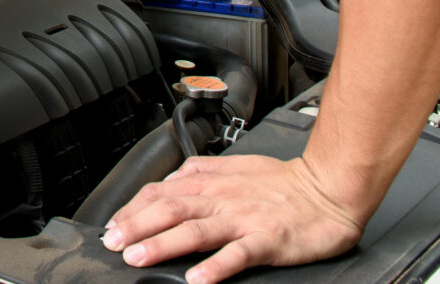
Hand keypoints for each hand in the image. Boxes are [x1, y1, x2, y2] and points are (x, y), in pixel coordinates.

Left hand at [103, 154, 366, 283]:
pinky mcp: (267, 239)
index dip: (133, 209)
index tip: (112, 226)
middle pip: (170, 210)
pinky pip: (237, 254)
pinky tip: (197, 279)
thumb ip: (200, 173)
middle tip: (112, 243)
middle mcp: (221, 199)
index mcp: (211, 183)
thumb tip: (169, 180)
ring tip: (138, 257)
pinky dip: (215, 267)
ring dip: (162, 244)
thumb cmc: (282, 182)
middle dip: (136, 226)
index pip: (162, 193)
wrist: (327, 188)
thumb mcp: (234, 167)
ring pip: (195, 230)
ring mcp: (243, 219)